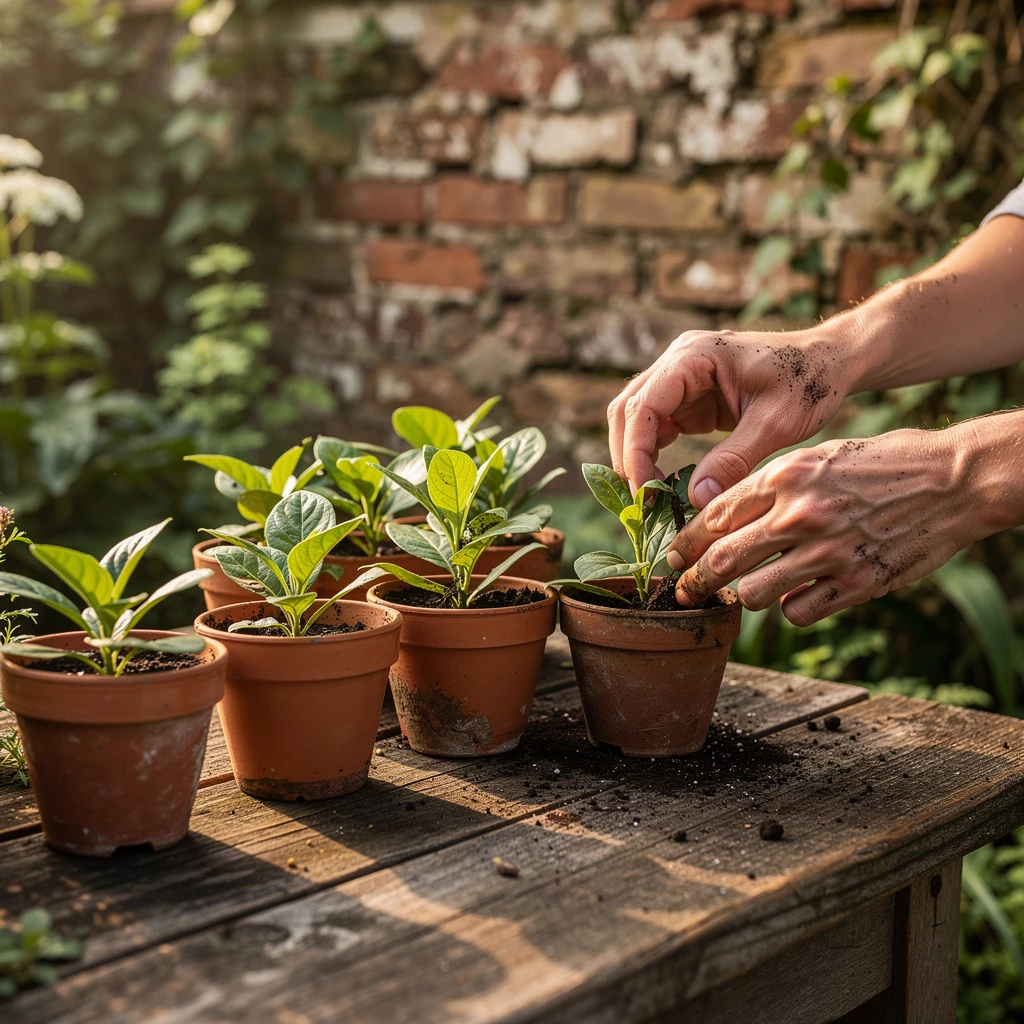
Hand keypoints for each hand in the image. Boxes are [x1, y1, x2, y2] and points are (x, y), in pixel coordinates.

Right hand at [606, 328, 851, 504]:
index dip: (635, 451)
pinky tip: (665, 482)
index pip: (644, 405)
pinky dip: (653, 453)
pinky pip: (657, 425)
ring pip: (636, 418)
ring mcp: (681, 377)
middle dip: (629, 456)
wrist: (831, 363)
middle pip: (628, 409)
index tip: (643, 492)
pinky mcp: (690, 396)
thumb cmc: (809, 383)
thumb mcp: (776, 423)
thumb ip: (735, 460)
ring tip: (650, 496)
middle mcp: (679, 359)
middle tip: (641, 501)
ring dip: (636, 455)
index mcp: (695, 355)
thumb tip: (696, 500)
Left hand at [666, 429, 980, 625]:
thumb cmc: (881, 462)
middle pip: (721, 558)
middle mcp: (799, 514)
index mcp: (785, 476)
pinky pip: (797, 613)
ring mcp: (827, 551)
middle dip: (694, 580)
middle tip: (684, 591)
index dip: (686, 542)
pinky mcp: (856, 583)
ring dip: (742, 597)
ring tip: (745, 593)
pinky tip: (798, 597)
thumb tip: (721, 517)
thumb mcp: (819, 456)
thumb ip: (770, 486)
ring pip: (752, 593)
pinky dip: (790, 609)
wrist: (952, 479)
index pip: (714, 515)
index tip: (675, 557)